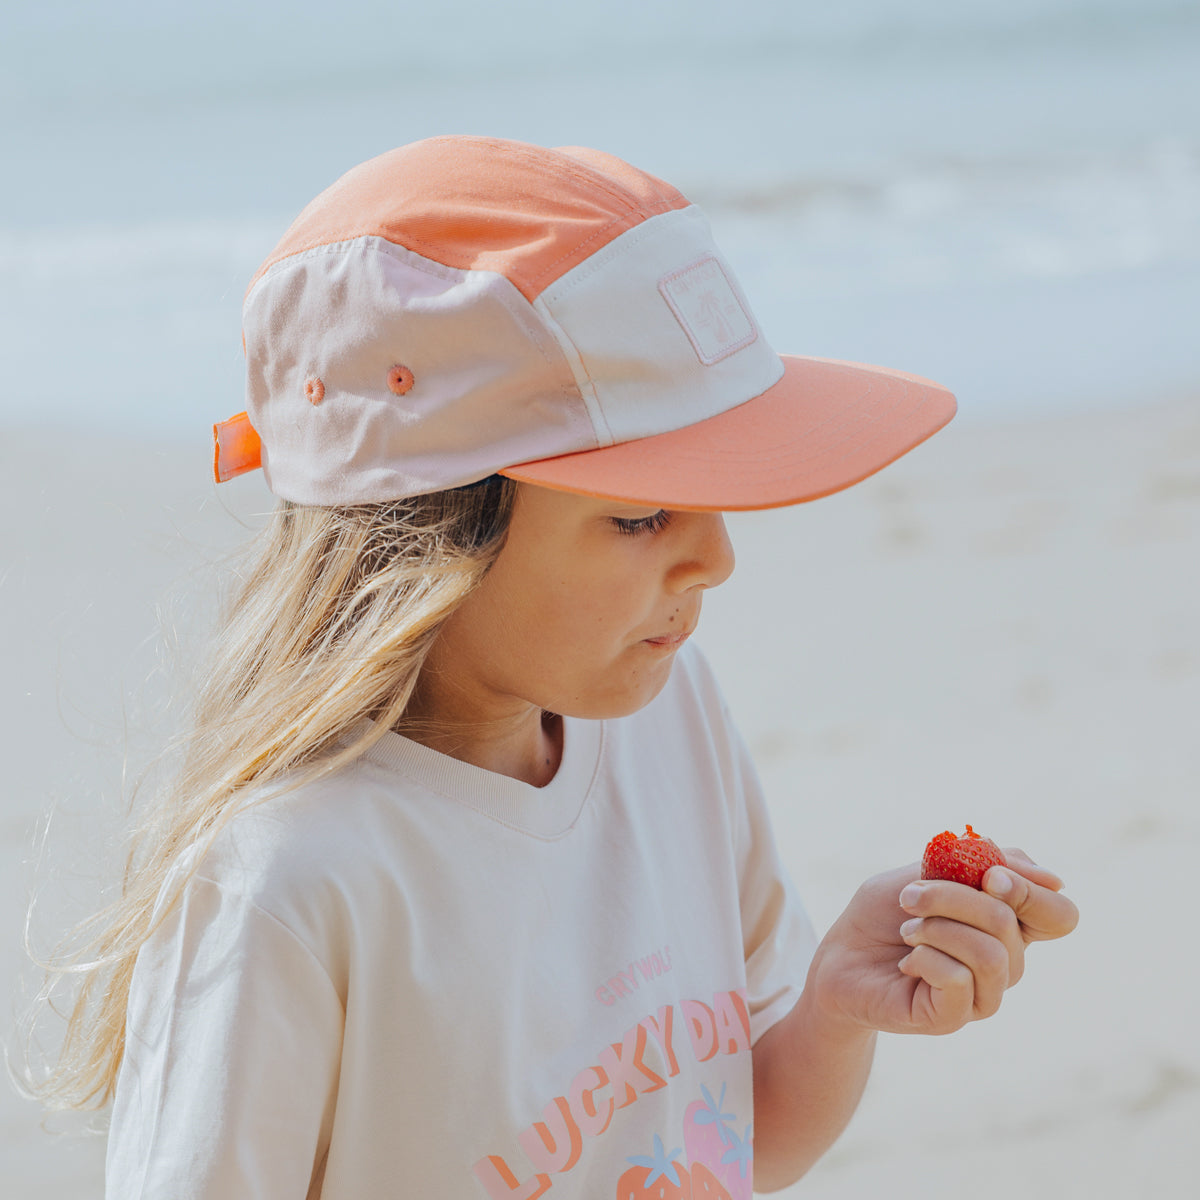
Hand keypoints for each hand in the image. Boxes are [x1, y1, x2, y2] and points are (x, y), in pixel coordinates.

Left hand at [807, 852, 1078, 1037]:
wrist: (838, 957)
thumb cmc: (882, 914)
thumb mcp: (927, 872)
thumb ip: (981, 866)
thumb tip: (1054, 879)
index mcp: (1005, 924)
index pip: (1060, 914)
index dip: (1031, 891)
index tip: (988, 875)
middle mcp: (1005, 962)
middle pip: (1011, 920)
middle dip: (952, 895)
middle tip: (910, 897)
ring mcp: (983, 994)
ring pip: (991, 952)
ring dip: (936, 927)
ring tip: (907, 930)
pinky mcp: (954, 1018)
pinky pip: (960, 980)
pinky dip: (925, 957)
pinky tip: (906, 961)